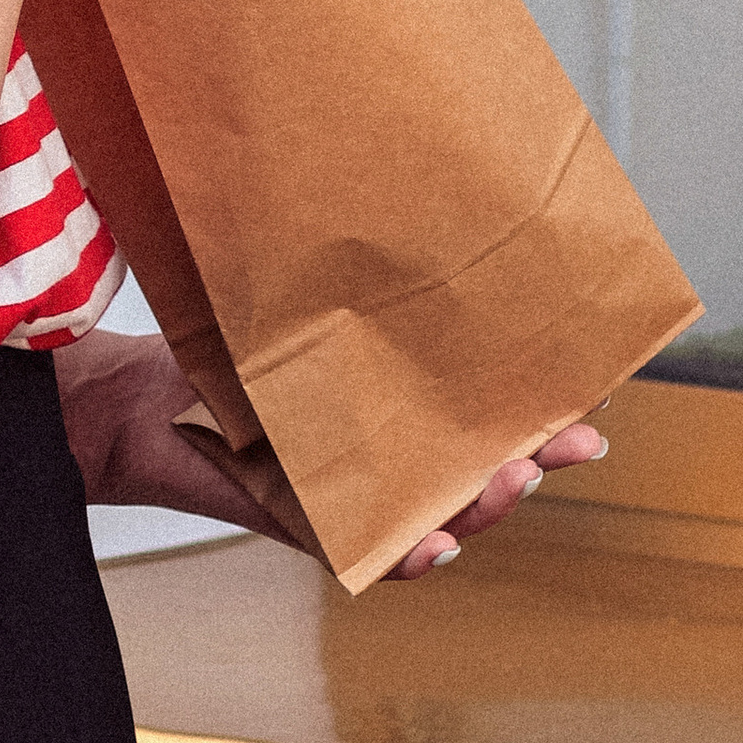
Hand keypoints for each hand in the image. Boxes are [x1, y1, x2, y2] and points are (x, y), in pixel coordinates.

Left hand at [55, 331, 608, 574]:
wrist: (149, 400)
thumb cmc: (236, 344)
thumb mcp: (310, 302)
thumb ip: (365, 284)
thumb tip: (411, 186)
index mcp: (416, 400)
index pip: (499, 405)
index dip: (551, 404)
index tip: (594, 392)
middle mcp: (404, 452)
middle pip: (492, 464)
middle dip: (539, 455)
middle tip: (571, 440)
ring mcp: (369, 494)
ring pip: (451, 514)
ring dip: (488, 504)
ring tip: (509, 476)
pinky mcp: (322, 529)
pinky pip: (378, 556)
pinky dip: (411, 555)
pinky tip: (435, 542)